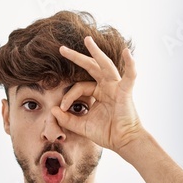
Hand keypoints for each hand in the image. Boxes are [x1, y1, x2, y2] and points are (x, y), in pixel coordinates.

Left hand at [52, 35, 145, 155]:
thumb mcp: (82, 126)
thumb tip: (52, 110)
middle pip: (90, 67)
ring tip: (87, 40)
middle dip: (76, 57)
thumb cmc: (106, 133)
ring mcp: (116, 87)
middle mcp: (107, 86)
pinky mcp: (125, 91)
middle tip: (61, 49)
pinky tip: (126, 52)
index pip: (79, 87)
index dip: (68, 96)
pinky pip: (130, 75)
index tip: (62, 108)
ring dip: (96, 52)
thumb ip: (67, 119)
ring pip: (105, 65)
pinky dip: (130, 64)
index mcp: (97, 93)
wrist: (123, 142)